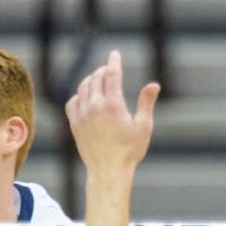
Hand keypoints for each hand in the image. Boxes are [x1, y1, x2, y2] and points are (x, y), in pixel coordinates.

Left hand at [64, 50, 159, 178]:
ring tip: (98, 80)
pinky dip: (78, 95)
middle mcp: (95, 107)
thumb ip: (146, 103)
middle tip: (109, 69)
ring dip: (91, 80)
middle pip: (96, 78)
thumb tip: (154, 84)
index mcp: (113, 105)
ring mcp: (82, 115)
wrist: (108, 171)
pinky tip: (85, 97)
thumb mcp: (143, 126)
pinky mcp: (75, 125)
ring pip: (83, 88)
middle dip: (103, 70)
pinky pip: (72, 103)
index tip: (115, 54)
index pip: (112, 74)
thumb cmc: (130, 151)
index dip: (114, 61)